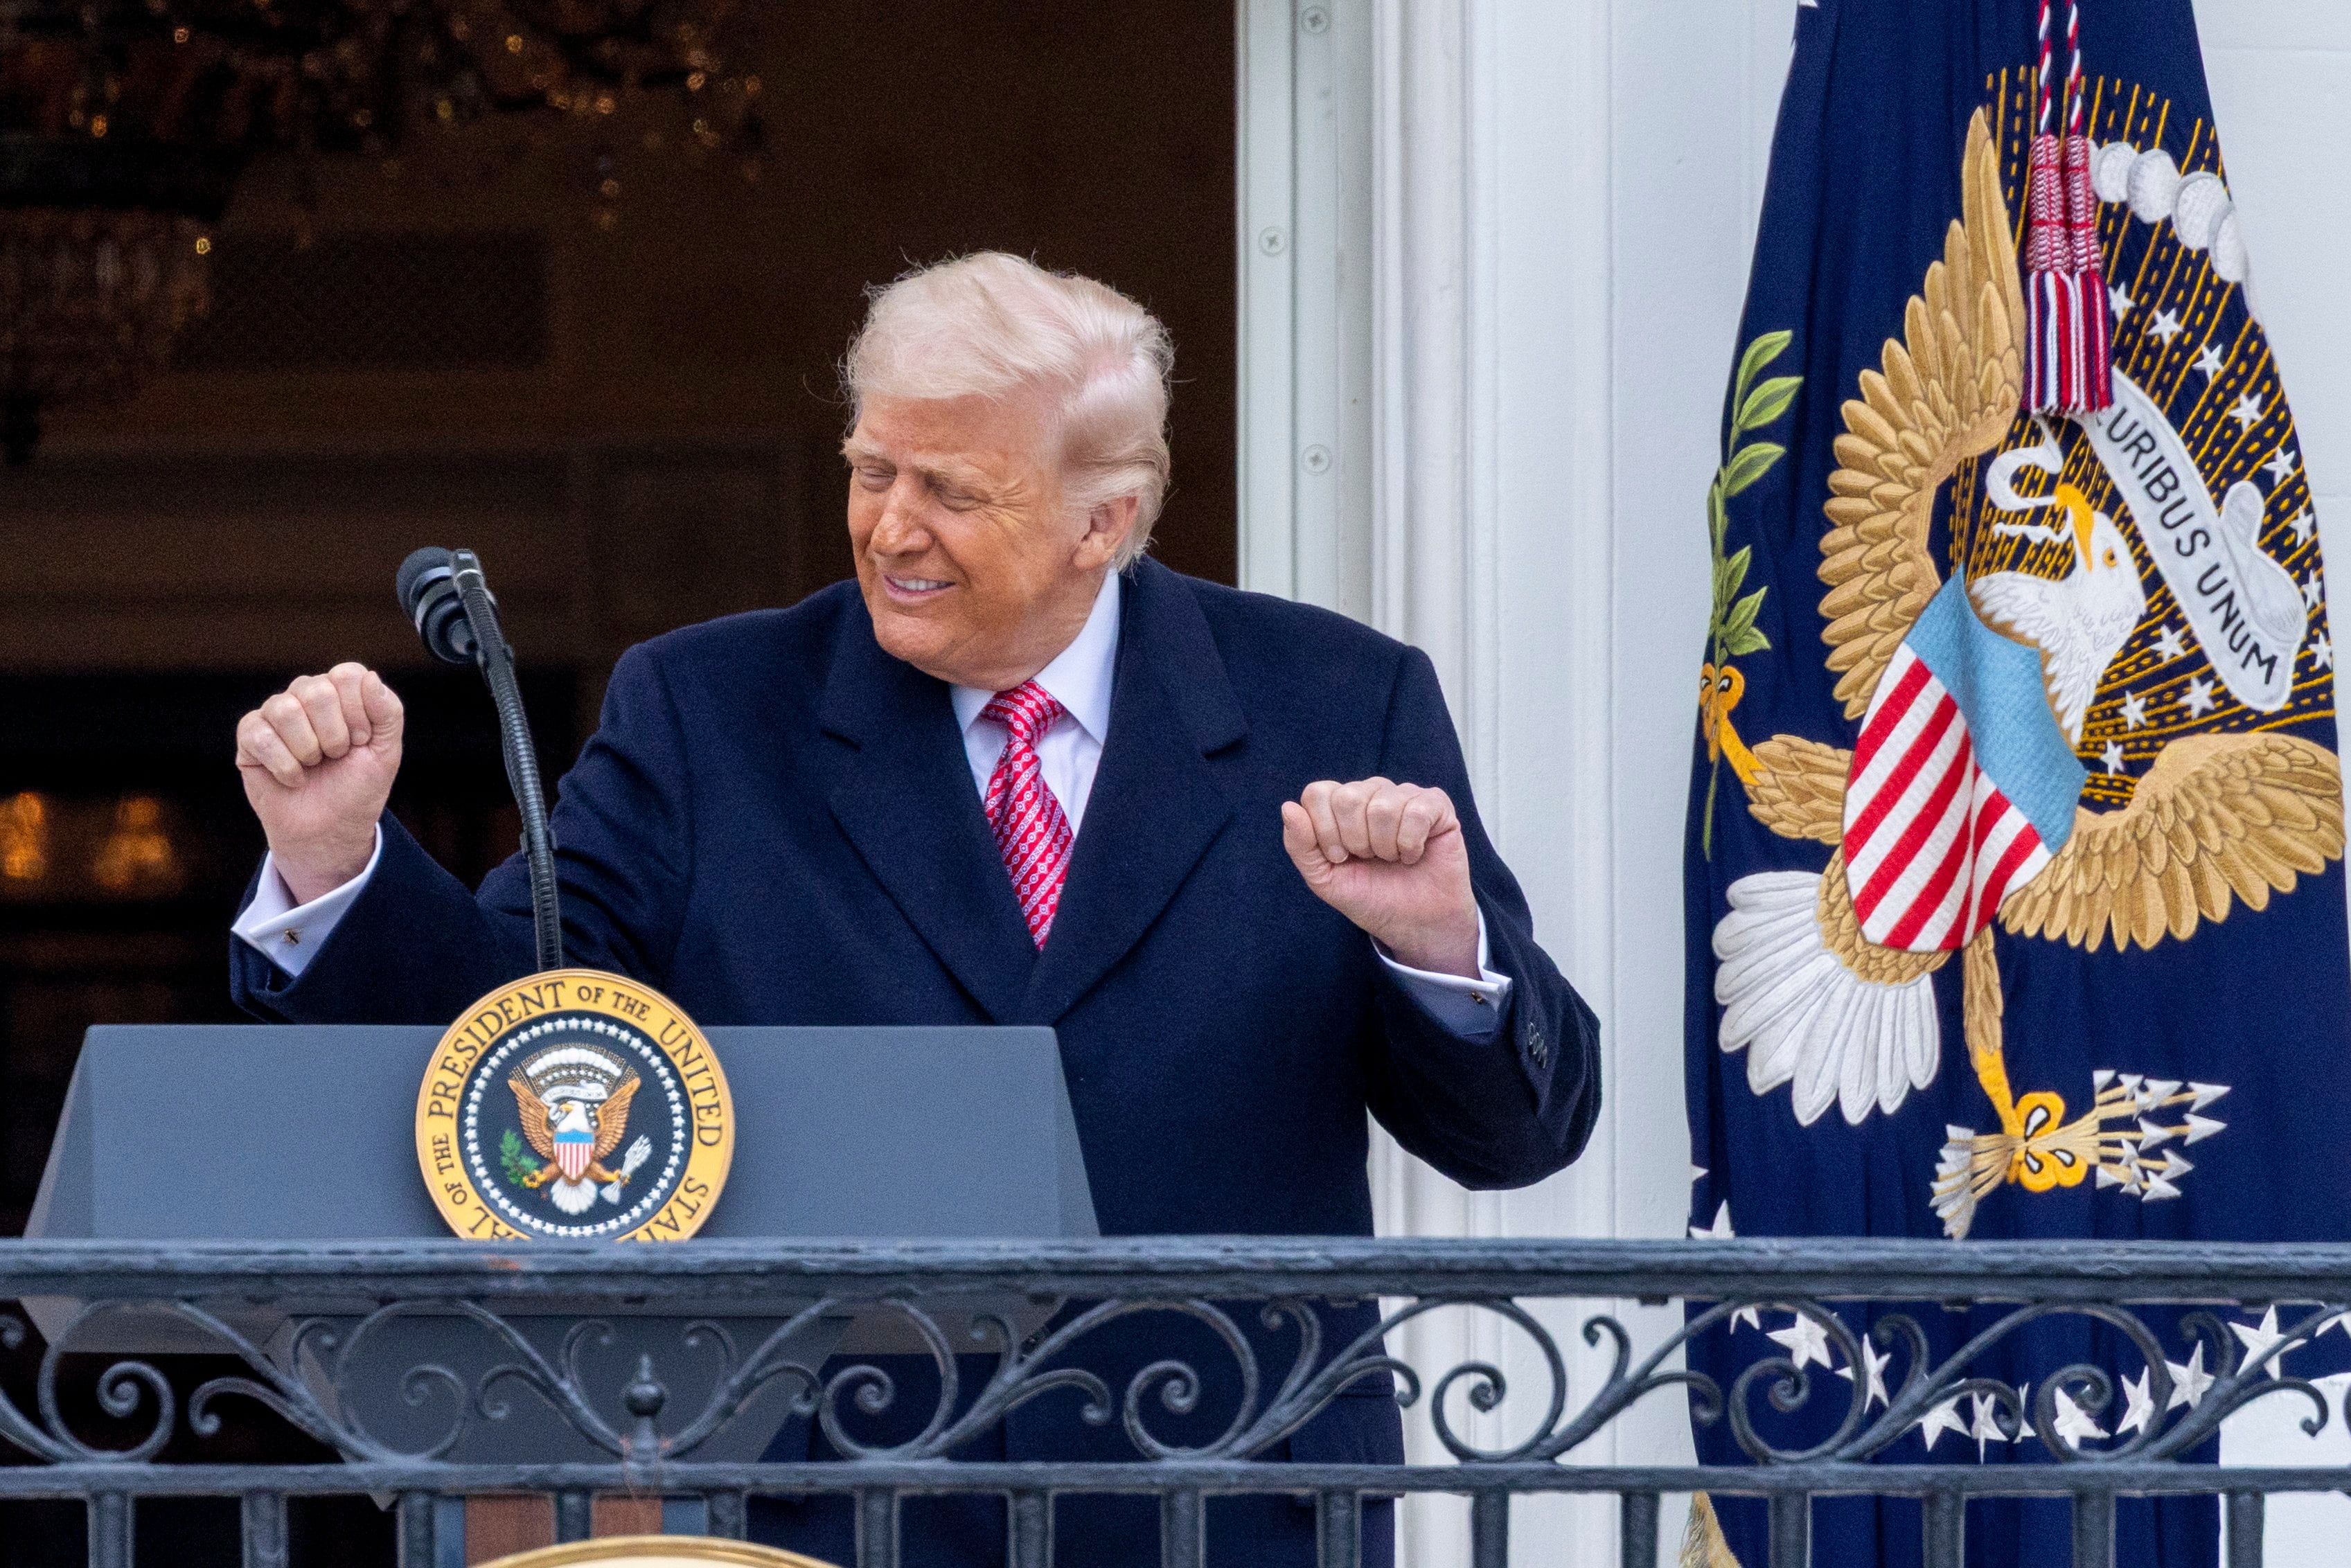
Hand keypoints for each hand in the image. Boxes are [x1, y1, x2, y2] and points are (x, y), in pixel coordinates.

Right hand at [236, 663, 403, 903]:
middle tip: (337, 756)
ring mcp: (275, 714)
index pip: (347, 675)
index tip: (362, 741)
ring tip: (314, 766)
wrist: (331, 830)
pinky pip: (260, 736)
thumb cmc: (358, 788)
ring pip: (285, 709)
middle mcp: (305, 696)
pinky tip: (294, 778)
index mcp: (341, 692)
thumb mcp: (387, 751)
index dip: (358, 712)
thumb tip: (370, 676)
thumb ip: (388, 712)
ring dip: (308, 749)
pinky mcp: (250, 737)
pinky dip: (284, 765)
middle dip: (335, 734)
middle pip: (316, 690)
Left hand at [1281, 777, 1479, 977]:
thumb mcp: (1324, 878)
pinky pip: (1416, 812)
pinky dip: (1411, 844)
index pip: (1318, 793)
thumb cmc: (1370, 896)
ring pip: (1383, 806)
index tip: (1340, 857)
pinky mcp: (1436, 805)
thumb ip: (1300, 845)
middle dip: (1355, 841)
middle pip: (1348, 797)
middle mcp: (1371, 792)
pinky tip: (1414, 855)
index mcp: (1340, 804)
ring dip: (1385, 847)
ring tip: (1392, 859)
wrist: (1413, 923)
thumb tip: (1288, 807)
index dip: (1325, 831)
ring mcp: (1404, 794)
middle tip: (1369, 859)